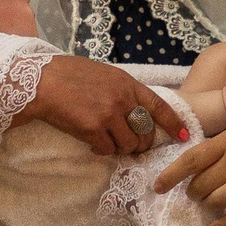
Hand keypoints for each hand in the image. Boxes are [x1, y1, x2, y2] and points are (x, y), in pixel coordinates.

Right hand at [25, 56, 187, 155]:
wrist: (41, 81)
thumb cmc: (67, 74)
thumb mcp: (103, 74)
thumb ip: (121, 90)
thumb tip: (134, 109)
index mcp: (127, 83)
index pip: (159, 106)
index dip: (174, 123)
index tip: (184, 135)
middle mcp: (122, 99)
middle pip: (146, 132)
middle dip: (141, 144)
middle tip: (130, 147)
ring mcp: (108, 114)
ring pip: (129, 145)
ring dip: (121, 149)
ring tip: (108, 144)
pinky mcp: (93, 129)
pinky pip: (108, 150)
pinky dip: (102, 151)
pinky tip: (92, 144)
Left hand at [152, 100, 225, 225]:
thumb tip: (208, 156)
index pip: (192, 159)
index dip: (171, 175)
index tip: (158, 186)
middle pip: (201, 185)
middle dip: (192, 192)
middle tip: (195, 191)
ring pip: (218, 201)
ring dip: (207, 204)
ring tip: (208, 202)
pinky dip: (225, 223)